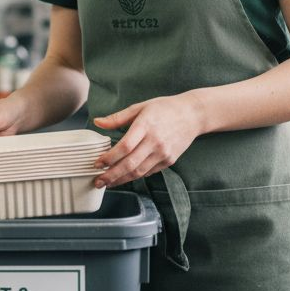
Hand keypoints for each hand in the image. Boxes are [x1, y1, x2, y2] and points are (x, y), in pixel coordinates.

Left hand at [91, 93, 206, 187]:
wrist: (193, 115)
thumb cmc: (164, 108)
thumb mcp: (140, 107)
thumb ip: (118, 118)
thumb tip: (97, 122)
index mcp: (146, 125)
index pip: (125, 146)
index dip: (109, 157)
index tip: (97, 163)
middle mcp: (155, 141)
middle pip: (130, 164)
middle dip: (111, 175)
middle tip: (98, 182)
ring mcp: (163, 153)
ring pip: (139, 172)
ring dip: (121, 180)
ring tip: (108, 183)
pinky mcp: (169, 160)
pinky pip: (149, 172)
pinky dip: (135, 176)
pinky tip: (125, 176)